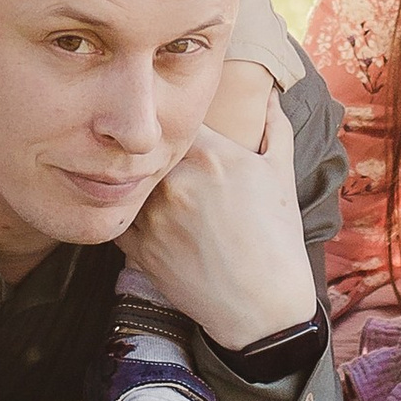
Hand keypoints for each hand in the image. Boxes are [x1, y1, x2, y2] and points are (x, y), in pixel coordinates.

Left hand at [125, 113, 315, 354]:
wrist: (262, 307)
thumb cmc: (276, 238)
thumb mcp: (281, 174)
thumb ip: (273, 125)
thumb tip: (269, 93)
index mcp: (210, 155)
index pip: (176, 117)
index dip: (175, 118)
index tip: (175, 123)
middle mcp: (175, 180)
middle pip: (147, 147)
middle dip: (152, 149)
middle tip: (156, 153)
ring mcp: (152, 215)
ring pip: (129, 181)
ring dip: (138, 182)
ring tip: (155, 190)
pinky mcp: (137, 247)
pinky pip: (119, 216)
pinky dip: (128, 213)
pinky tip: (147, 218)